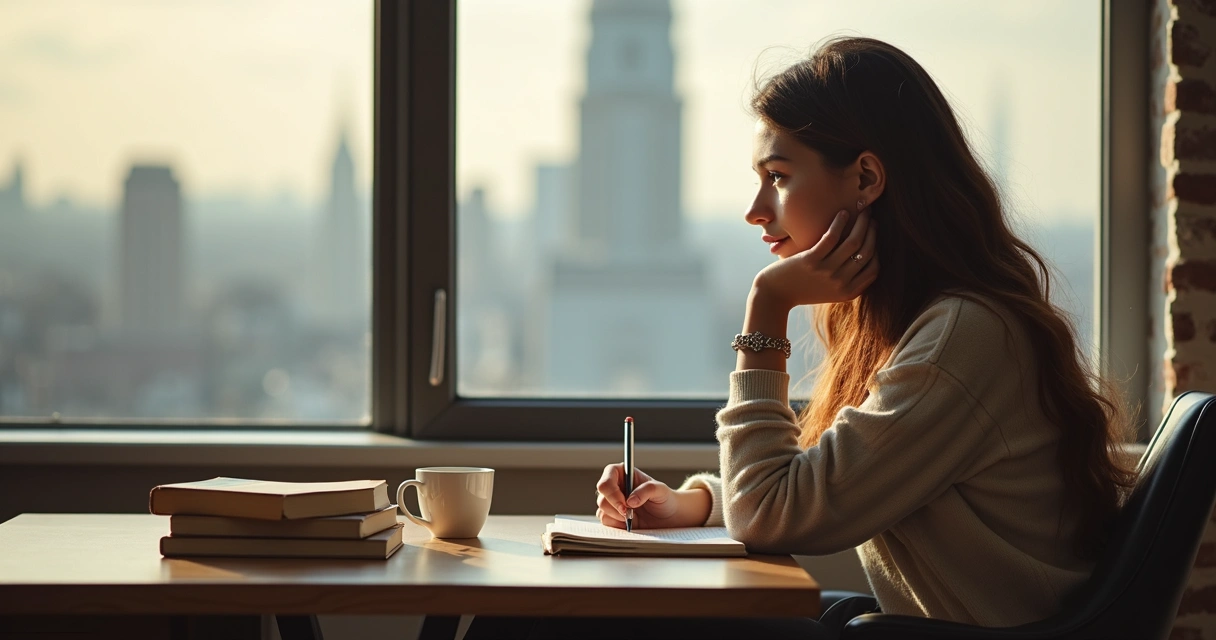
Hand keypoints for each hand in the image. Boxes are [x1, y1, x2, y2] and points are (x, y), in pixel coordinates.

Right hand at [594, 464, 710, 529]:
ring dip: (617, 517)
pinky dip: (617, 524)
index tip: (625, 505)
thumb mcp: (660, 490)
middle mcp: (614, 486)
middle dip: (615, 508)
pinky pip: (606, 521)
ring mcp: (612, 502)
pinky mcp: (613, 516)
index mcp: (622, 473)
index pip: (606, 481)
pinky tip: (630, 522)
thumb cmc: (665, 498)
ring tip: (633, 517)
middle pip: (601, 497)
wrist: (669, 516)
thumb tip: (630, 501)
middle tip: (629, 514)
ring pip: (602, 510)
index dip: (612, 493)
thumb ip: (646, 490)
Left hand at [752, 207, 878, 312]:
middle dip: (873, 231)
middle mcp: (840, 283)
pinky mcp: (811, 260)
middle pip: (866, 252)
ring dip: (861, 222)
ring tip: (862, 211)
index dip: (876, 249)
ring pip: (853, 242)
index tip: (873, 235)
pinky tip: (842, 213)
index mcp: (848, 292)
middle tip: (871, 218)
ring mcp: (826, 272)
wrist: (775, 295)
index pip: (874, 268)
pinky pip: (832, 237)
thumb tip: (862, 258)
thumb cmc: (802, 290)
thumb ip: (846, 281)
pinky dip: (840, 222)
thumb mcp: (829, 292)